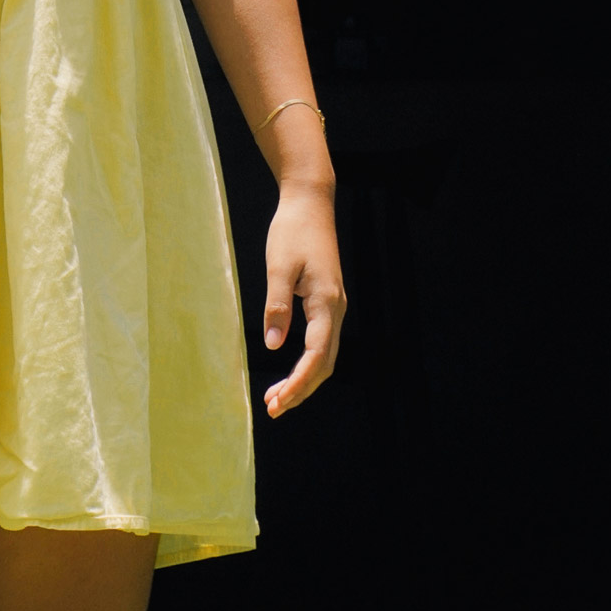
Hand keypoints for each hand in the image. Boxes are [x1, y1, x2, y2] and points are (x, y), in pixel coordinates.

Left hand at [262, 180, 345, 416]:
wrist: (310, 203)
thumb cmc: (292, 231)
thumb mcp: (279, 266)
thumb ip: (277, 306)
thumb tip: (275, 346)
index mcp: (327, 302)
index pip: (316, 356)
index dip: (298, 384)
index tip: (277, 402)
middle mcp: (337, 309)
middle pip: (325, 364)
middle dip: (301, 389)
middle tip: (273, 408)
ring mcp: (334, 306)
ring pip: (325, 355)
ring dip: (304, 379)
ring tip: (276, 396)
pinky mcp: (327, 301)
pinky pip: (322, 341)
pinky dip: (306, 361)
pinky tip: (288, 368)